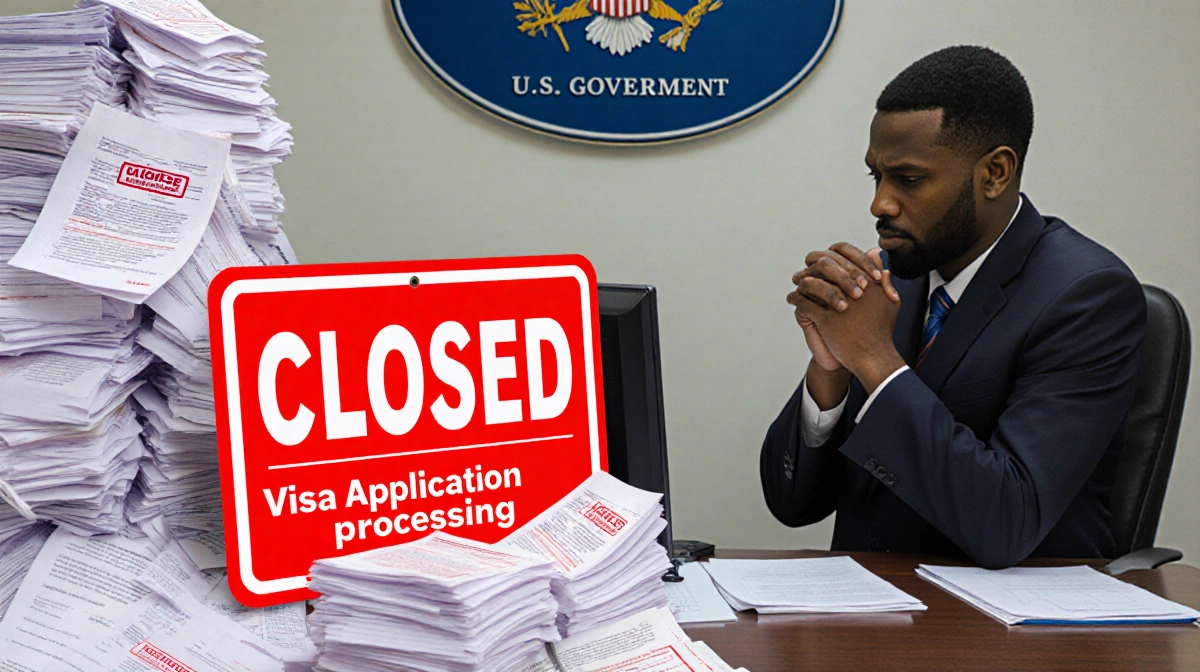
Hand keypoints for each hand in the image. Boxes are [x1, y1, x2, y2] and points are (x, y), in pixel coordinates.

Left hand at [792, 251, 905, 391]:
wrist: (873, 357)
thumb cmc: (881, 331)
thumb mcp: (889, 301)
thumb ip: (882, 277)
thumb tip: (875, 255)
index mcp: (868, 281)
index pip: (845, 255)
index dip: (831, 255)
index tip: (822, 260)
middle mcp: (852, 289)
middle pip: (825, 265)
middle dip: (812, 265)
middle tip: (805, 268)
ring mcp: (839, 304)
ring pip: (811, 283)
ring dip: (801, 281)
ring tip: (796, 283)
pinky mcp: (827, 320)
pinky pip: (805, 304)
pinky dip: (796, 300)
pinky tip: (792, 300)